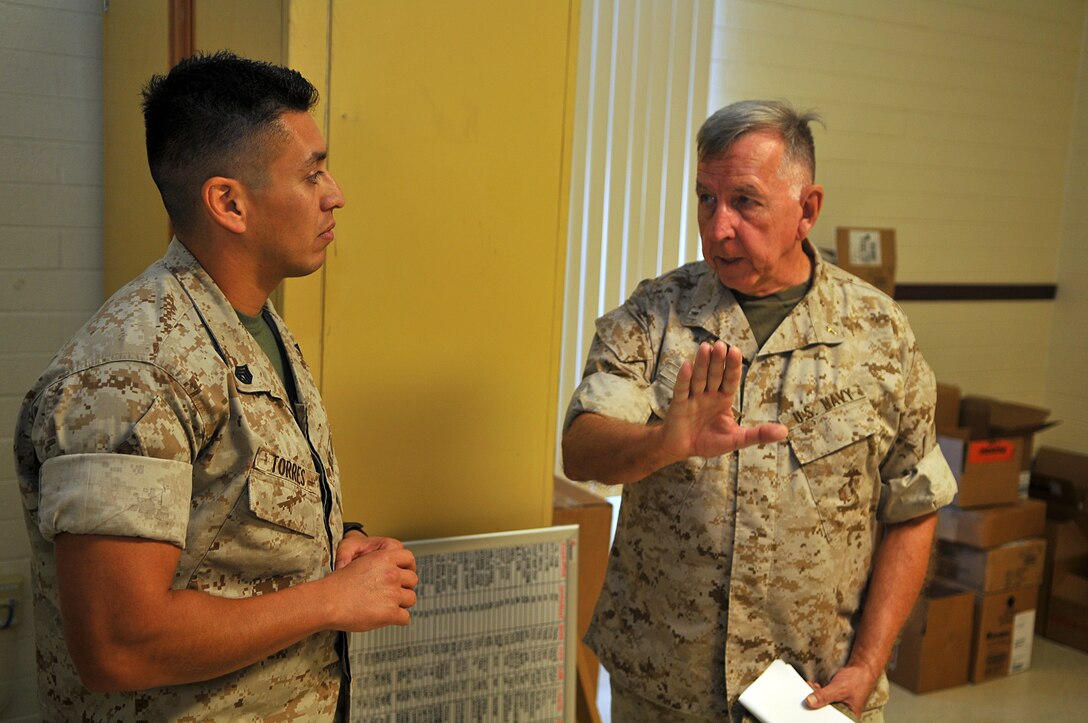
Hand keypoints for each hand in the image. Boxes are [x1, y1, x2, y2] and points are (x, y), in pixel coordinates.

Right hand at [324, 539, 417, 631]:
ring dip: (402, 603)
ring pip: (411, 599)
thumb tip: (389, 570)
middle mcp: (391, 574)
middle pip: (413, 580)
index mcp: (383, 558)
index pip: (408, 558)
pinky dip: (397, 619)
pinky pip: (405, 618)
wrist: (328, 601)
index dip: (407, 567)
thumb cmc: (338, 585)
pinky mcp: (390, 612)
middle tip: (392, 593)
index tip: (403, 574)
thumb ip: (378, 565)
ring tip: (387, 606)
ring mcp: (392, 593)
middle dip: (404, 587)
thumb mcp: (359, 562)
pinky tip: (387, 618)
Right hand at [660, 341, 787, 459]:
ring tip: (706, 347)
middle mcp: (708, 394)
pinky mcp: (678, 405)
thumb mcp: (737, 439)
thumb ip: (758, 434)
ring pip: (698, 378)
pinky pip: (681, 390)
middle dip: (717, 361)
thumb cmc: (709, 441)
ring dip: (702, 363)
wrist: (683, 449)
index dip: (733, 366)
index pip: (730, 380)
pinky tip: (687, 366)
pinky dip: (684, 378)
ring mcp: (693, 397)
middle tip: (721, 344)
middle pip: (714, 375)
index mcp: (723, 399)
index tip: (735, 350)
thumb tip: (784, 431)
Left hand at [804, 662, 879, 718]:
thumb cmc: (857, 680)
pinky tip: (814, 687)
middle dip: (816, 705)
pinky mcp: (835, 698)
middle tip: (807, 698)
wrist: (862, 668)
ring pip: (824, 705)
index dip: (819, 717)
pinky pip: (824, 698)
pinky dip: (818, 692)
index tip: (808, 711)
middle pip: (826, 714)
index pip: (831, 720)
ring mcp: (839, 705)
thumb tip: (810, 702)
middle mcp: (845, 713)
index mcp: (849, 716)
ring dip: (816, 697)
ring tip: (811, 689)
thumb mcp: (838, 689)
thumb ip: (824, 696)